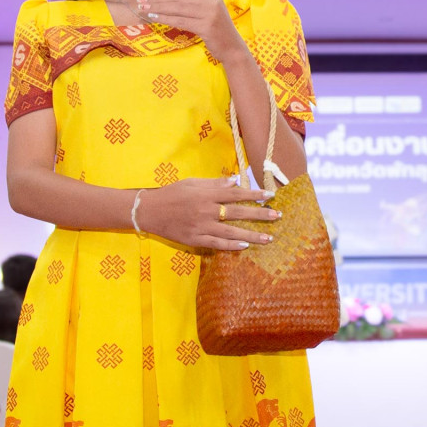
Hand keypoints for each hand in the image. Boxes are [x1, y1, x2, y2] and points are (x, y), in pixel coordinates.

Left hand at [133, 0, 242, 60]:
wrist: (232, 48)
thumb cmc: (216, 30)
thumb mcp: (207, 11)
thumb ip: (193, 1)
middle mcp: (212, 0)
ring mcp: (210, 13)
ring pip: (177, 7)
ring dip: (157, 7)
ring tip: (143, 8)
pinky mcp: (207, 26)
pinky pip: (180, 20)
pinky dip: (165, 18)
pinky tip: (154, 17)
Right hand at [137, 177, 279, 250]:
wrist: (149, 211)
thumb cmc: (171, 194)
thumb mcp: (192, 183)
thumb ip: (214, 183)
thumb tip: (236, 180)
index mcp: (206, 194)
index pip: (235, 194)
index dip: (254, 195)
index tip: (270, 196)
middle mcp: (206, 211)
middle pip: (238, 213)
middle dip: (259, 215)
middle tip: (277, 216)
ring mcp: (201, 227)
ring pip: (231, 232)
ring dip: (252, 235)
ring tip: (268, 238)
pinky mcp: (195, 240)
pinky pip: (217, 244)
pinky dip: (231, 245)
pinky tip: (245, 246)